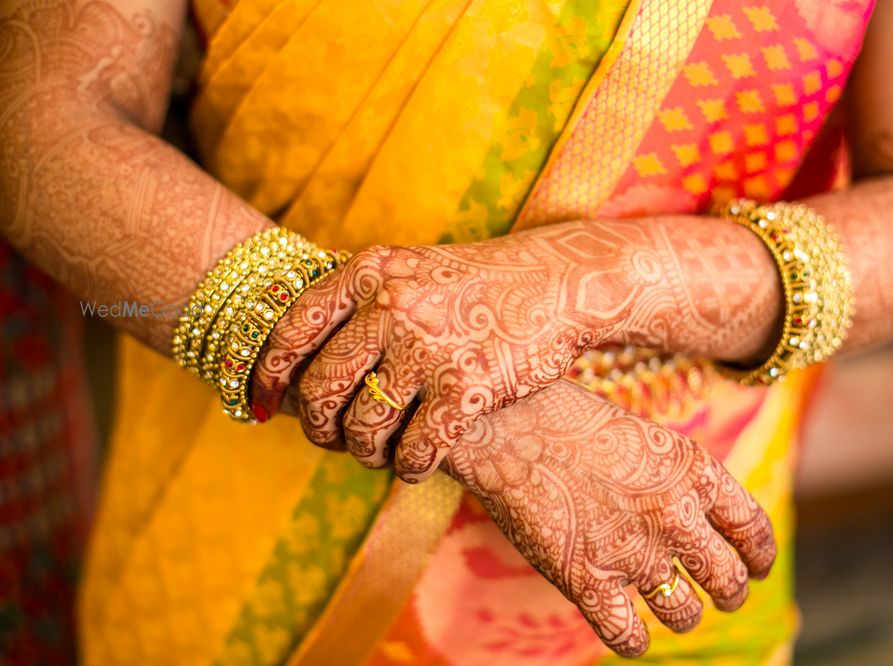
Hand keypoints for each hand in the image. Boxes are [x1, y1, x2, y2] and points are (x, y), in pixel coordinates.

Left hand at [253, 222, 660, 480]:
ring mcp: (430, 346)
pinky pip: (417, 450)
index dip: (268, 375)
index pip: (291, 330)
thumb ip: (354, 298)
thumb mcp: (409, 268)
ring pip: (365, 428)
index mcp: (370, 273)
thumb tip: (289, 348)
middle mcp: (392, 306)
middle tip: (331, 439)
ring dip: (366, 453)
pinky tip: (417, 465)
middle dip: (317, 428)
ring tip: (379, 452)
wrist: (556, 283)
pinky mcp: (469, 385)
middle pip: (322, 389)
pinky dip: (409, 467)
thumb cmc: (475, 284)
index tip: (263, 405)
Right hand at [441, 379, 775, 656]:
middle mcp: (674, 516)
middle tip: (722, 596)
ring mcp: (633, 553)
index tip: (756, 567)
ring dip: (682, 615)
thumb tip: (696, 518)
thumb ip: (678, 478)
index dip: (759, 557)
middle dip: (730, 594)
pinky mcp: (587, 581)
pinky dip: (632, 640)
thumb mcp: (645, 436)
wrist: (507, 422)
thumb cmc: (568, 418)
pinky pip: (628, 637)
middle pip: (728, 580)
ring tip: (674, 608)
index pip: (753, 531)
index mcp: (694, 472)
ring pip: (684, 615)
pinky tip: (626, 630)